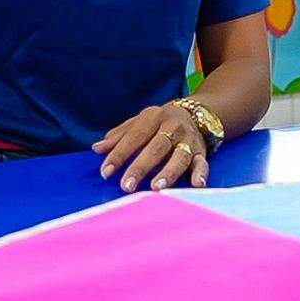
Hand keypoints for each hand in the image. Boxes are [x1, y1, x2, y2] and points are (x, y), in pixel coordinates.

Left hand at [93, 104, 209, 192]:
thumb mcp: (139, 123)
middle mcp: (172, 127)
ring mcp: (188, 140)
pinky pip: (202, 163)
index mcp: (153, 117)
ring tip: (157, 187)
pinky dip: (200, 173)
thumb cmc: (160, 122)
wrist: (196, 113)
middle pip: (155, 148)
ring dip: (169, 172)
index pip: (134, 137)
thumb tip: (97, 149)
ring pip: (179, 156)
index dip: (119, 154)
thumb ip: (119, 136)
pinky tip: (196, 184)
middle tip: (126, 186)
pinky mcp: (201, 152)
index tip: (106, 172)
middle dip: (140, 167)